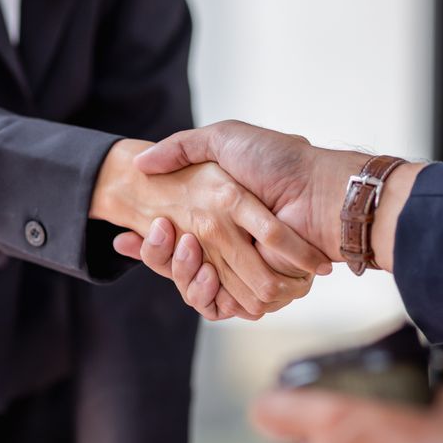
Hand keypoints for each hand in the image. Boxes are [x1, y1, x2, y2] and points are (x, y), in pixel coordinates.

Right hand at [113, 121, 422, 315]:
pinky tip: (199, 269)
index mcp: (216, 215)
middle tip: (158, 229)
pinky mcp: (255, 286)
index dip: (147, 240)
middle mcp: (226, 244)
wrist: (320, 190)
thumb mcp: (224, 139)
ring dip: (176, 269)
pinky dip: (202, 292)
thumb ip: (182, 146)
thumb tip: (141, 163)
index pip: (168, 238)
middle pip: (174, 263)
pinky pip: (217, 303)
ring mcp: (240, 267)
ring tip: (182, 244)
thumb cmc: (278, 160)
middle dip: (156, 253)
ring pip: (189, 284)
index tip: (122, 236)